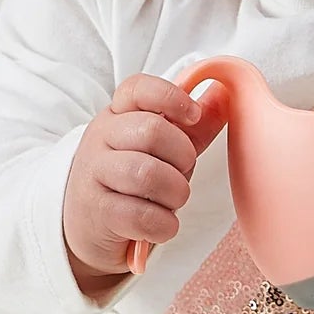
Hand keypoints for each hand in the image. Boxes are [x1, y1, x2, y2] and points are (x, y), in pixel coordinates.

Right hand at [62, 73, 227, 294]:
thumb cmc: (132, 180)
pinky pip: (142, 215)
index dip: (171, 97)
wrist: (89, 224)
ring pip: (147, 174)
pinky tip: (161, 225)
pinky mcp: (96, 211)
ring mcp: (94, 173)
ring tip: (173, 200)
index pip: (138, 88)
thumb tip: (224, 92)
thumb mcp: (162, 148)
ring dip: (175, 193)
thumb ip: (194, 125)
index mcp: (117, 115)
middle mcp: (100, 138)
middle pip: (152, 131)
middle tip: (183, 171)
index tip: (193, 115)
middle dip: (183, 156)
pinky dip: (164, 225)